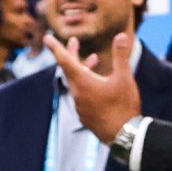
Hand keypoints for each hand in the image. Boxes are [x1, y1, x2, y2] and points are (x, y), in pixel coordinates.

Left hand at [48, 29, 141, 144]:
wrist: (124, 135)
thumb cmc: (123, 106)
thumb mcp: (124, 78)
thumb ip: (120, 55)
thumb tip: (120, 35)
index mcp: (83, 82)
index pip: (64, 60)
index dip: (56, 47)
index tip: (47, 37)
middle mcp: (77, 93)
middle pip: (69, 70)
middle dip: (71, 54)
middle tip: (73, 42)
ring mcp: (80, 105)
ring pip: (76, 82)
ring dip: (83, 69)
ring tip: (94, 60)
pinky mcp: (85, 115)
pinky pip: (81, 95)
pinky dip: (86, 83)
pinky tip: (99, 84)